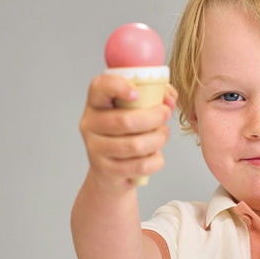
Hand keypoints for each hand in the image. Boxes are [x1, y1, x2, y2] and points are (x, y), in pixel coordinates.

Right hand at [79, 75, 175, 193]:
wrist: (110, 171)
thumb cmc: (125, 133)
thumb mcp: (134, 110)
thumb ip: (154, 97)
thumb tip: (169, 98)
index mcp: (96, 103)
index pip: (99, 88)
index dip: (118, 87)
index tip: (137, 93)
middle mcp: (90, 124)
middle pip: (125, 121)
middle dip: (154, 118)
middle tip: (166, 115)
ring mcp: (96, 149)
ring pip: (135, 145)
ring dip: (157, 140)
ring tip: (163, 135)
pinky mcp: (106, 170)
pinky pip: (139, 166)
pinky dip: (155, 161)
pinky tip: (156, 155)